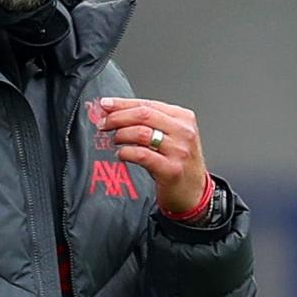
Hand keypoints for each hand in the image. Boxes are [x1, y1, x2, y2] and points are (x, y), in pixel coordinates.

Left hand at [98, 96, 208, 213]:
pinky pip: (141, 155)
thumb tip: (113, 109)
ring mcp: (179, 151)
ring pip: (141, 132)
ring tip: (116, 140)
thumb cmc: (177, 162)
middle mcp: (183, 132)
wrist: (193, 193)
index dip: (122, 103)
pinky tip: (122, 154)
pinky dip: (126, 152)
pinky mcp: (171, 169)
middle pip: (143, 114)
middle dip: (117, 117)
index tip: (104, 105)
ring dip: (121, 135)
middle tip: (103, 123)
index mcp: (183, 118)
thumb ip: (147, 121)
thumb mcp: (170, 136)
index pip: (147, 104)